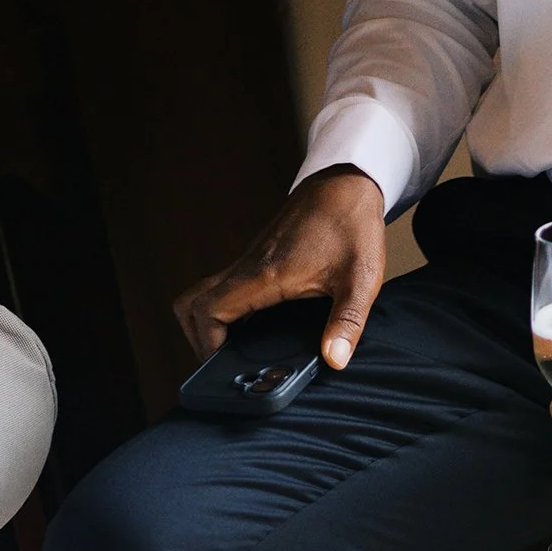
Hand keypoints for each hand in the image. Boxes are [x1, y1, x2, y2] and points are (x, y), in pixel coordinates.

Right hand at [173, 166, 386, 369]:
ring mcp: (249, 262)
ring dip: (209, 324)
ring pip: (205, 294)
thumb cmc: (352, 226)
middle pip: (191, 304)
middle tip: (223, 364)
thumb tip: (334, 359)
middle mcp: (248, 268)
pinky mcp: (257, 260)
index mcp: (265, 275)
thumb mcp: (360, 280)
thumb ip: (347, 323)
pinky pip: (225, 288)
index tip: (224, 366)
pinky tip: (253, 331)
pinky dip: (226, 312)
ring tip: (234, 352)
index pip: (208, 311)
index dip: (206, 344)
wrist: (347, 184)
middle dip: (197, 339)